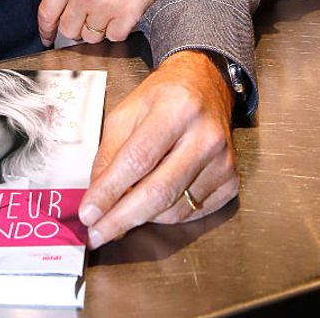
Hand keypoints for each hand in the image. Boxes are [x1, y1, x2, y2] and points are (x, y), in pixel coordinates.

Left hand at [38, 0, 175, 45]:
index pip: (47, 13)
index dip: (45, 30)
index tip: (47, 37)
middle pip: (68, 30)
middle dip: (76, 28)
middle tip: (86, 18)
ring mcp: (105, 6)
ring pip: (91, 37)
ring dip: (98, 29)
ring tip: (107, 11)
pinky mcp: (128, 14)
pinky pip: (115, 37)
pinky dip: (118, 30)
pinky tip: (122, 14)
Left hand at [79, 51, 237, 246]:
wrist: (205, 85)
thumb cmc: (163, 96)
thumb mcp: (127, 111)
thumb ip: (109, 153)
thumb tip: (96, 197)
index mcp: (177, 109)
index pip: (138, 159)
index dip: (110, 190)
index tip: (88, 214)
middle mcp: (206, 136)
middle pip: (159, 191)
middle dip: (122, 218)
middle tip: (97, 233)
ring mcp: (223, 161)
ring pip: (173, 209)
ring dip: (141, 217)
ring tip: (121, 212)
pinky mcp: (231, 181)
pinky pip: (191, 213)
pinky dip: (165, 215)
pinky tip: (152, 203)